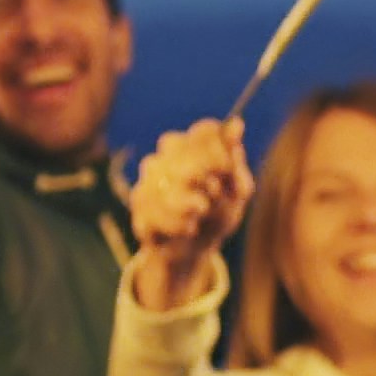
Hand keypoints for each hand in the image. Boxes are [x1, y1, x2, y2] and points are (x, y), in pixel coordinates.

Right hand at [126, 119, 250, 308]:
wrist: (193, 251)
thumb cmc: (217, 213)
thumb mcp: (237, 192)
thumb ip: (235, 162)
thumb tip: (237, 124)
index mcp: (192, 145)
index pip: (205, 131)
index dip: (220, 151)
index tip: (227, 171)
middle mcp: (165, 155)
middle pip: (188, 156)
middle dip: (209, 182)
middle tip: (215, 197)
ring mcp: (147, 179)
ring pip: (172, 188)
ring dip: (195, 207)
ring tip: (201, 214)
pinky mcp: (138, 206)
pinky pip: (159, 213)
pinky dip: (180, 225)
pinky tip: (188, 228)